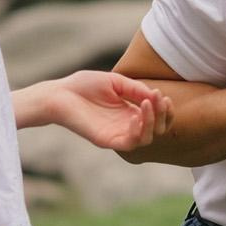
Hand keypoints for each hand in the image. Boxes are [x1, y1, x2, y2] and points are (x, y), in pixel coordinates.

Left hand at [46, 69, 172, 151]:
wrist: (60, 94)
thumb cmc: (84, 85)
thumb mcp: (116, 82)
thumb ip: (136, 89)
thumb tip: (155, 96)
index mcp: (130, 111)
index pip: (157, 118)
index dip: (165, 110)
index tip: (162, 95)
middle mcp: (127, 125)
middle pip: (157, 129)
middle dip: (163, 115)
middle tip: (158, 99)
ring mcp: (117, 133)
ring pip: (147, 139)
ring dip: (153, 122)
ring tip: (148, 104)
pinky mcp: (107, 140)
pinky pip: (130, 143)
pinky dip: (138, 131)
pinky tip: (136, 115)